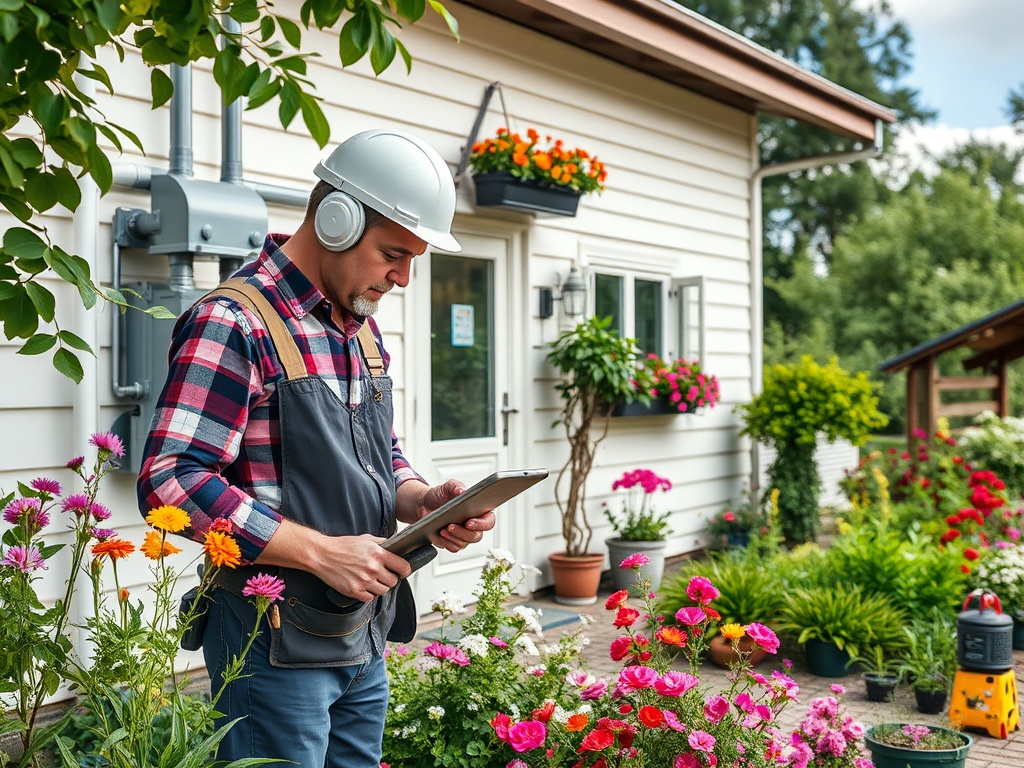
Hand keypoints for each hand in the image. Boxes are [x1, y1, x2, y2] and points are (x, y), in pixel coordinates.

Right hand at [257, 520, 411, 603]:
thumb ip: (383, 543)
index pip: (403, 567)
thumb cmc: (343, 546)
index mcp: (378, 554)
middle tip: (384, 574)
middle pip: (393, 581)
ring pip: (383, 591)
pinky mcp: (354, 591)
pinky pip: (370, 598)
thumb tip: (397, 542)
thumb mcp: (366, 539)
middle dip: (391, 578)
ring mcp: (364, 582)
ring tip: (373, 580)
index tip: (402, 570)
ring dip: (380, 587)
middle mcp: (373, 569)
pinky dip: (369, 593)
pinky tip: (364, 585)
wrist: (322, 555)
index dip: (404, 569)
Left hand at [416, 479, 495, 552]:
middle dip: (463, 533)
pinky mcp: (452, 541)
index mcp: (478, 511)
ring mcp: (463, 535)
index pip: (488, 522)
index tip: (469, 522)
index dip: (481, 524)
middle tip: (450, 526)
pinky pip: (453, 547)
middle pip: (476, 536)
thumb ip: (456, 486)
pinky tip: (439, 535)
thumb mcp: (447, 487)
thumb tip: (462, 491)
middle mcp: (473, 525)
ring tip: (442, 529)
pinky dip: (446, 542)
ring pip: (464, 543)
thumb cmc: (439, 496)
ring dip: (452, 538)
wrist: (424, 504)